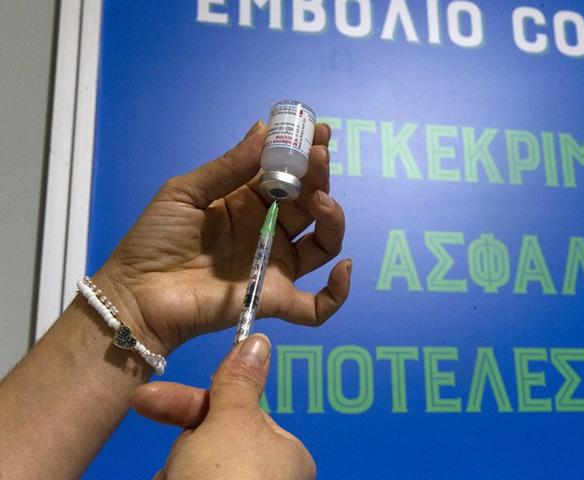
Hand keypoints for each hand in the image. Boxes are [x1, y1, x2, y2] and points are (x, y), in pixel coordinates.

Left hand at [92, 121, 350, 353]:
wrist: (135, 294)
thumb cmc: (155, 240)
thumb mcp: (186, 192)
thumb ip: (228, 166)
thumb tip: (263, 128)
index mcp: (247, 202)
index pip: (286, 174)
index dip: (304, 153)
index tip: (319, 132)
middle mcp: (269, 232)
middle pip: (310, 204)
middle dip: (320, 177)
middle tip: (319, 157)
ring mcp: (275, 266)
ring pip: (323, 244)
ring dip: (333, 219)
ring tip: (320, 200)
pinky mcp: (274, 300)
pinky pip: (316, 306)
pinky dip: (338, 292)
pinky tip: (343, 269)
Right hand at [132, 334, 314, 478]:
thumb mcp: (231, 421)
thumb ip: (238, 382)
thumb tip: (258, 342)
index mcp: (285, 454)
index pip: (232, 413)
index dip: (189, 404)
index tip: (148, 398)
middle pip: (206, 446)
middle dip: (181, 452)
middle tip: (179, 469)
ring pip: (189, 473)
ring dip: (173, 474)